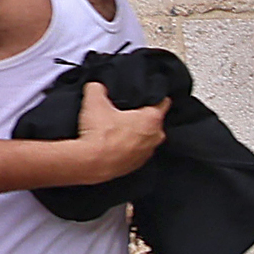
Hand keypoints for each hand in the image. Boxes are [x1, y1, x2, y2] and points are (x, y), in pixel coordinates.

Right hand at [56, 94, 170, 184]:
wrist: (91, 163)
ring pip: (144, 139)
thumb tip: (96, 87)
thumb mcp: (94, 102)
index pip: (162, 103)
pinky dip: (126, 148)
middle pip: (153, 122)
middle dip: (141, 117)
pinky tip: (112, 144)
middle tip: (124, 112)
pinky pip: (134, 152)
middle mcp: (154, 138)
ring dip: (133, 134)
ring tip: (115, 129)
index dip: (155, 97)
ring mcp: (146, 153)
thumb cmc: (100, 135)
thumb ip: (97, 89)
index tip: (149, 95)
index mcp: (152, 120)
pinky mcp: (135, 166)